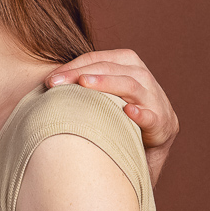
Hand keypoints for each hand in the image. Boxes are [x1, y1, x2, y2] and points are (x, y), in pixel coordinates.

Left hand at [46, 48, 179, 181]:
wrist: (148, 151)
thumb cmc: (117, 122)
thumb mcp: (103, 100)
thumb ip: (84, 87)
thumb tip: (46, 83)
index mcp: (129, 67)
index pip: (100, 59)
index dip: (74, 65)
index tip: (49, 79)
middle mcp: (145, 80)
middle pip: (113, 68)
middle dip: (82, 72)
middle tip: (55, 82)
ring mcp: (156, 102)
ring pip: (132, 85)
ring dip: (107, 83)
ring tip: (83, 84)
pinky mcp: (163, 126)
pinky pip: (152, 118)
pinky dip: (141, 114)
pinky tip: (127, 113)